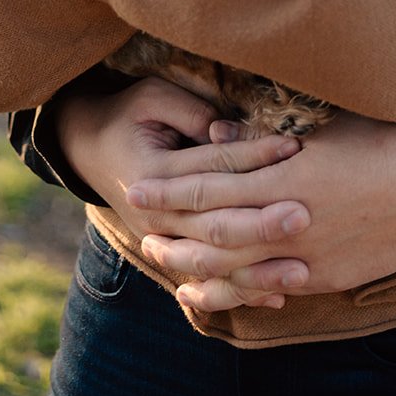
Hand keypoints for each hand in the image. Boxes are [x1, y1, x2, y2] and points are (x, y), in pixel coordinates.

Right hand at [56, 77, 308, 310]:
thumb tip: (228, 129)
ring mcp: (162, 241)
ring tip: (300, 271)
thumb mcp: (152, 97)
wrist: (91, 150)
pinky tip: (278, 298)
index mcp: (152, 172)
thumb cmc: (129, 115)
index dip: (254, 155)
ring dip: (257, 271)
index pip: (212, 167)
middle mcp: (157, 216)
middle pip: (215, 225)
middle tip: (303, 216)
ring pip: (214, 264)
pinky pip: (208, 283)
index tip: (294, 147)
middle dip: (261, 224)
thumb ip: (189, 112)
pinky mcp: (172, 254)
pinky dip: (242, 293)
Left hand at [133, 110, 395, 313]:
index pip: (211, 185)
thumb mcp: (320, 128)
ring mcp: (308, 254)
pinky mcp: (326, 276)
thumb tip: (217, 135)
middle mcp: (290, 219)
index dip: (172, 189)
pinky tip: (214, 293)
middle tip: (142, 232)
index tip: (139, 185)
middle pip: (215, 235)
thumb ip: (262, 139)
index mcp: (285, 175)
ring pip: (238, 270)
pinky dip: (238, 293)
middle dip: (174, 234)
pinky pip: (271, 290)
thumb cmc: (380, 139)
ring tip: (167, 265)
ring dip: (196, 270)